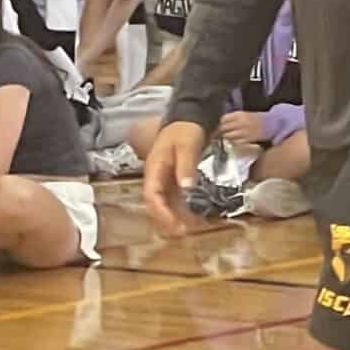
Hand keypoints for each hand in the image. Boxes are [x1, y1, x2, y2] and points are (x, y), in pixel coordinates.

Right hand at [144, 119, 207, 235]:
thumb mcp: (187, 146)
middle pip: (157, 203)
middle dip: (168, 219)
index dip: (161, 212)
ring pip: (167, 203)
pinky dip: (185, 208)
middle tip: (184, 232)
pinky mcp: (175, 179)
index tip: (174, 224)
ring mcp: (166, 179)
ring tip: (192, 228)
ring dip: (177, 216)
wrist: (188, 118)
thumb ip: (186, 166)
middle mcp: (157, 177)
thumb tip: (186, 188)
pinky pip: (177, 198)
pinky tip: (197, 216)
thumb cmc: (185, 130)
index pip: (151, 195)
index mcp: (154, 169)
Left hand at [219, 110, 268, 146]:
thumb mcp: (245, 114)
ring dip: (226, 137)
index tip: (221, 125)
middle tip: (221, 133)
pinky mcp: (248, 139)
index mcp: (240, 114)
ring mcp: (244, 131)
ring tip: (227, 137)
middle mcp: (241, 122)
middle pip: (224, 128)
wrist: (272, 124)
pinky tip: (235, 141)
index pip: (224, 119)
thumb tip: (223, 123)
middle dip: (222, 131)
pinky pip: (236, 142)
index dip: (221, 123)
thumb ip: (234, 118)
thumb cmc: (258, 119)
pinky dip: (233, 142)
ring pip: (228, 136)